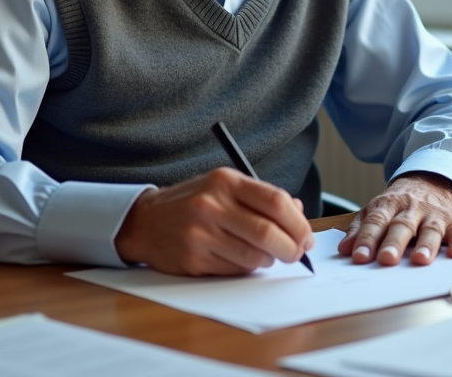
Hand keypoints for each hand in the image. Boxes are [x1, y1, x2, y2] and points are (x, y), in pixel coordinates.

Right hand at [114, 167, 314, 275]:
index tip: (306, 235)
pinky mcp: (194, 259)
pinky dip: (247, 268)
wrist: (145, 221)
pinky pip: (235, 269)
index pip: (275, 201)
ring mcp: (201, 233)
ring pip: (254, 256)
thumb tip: (299, 213)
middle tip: (296, 253)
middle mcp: (212, 205)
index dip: (298, 222)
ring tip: (265, 255)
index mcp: (225, 181)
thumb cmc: (193, 203)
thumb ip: (261, 197)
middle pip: (268, 233)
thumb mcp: (224, 187)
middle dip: (291, 248)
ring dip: (268, 260)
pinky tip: (241, 259)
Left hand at [337, 173, 451, 266]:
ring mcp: (433, 214)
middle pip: (402, 225)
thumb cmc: (399, 204)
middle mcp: (411, 208)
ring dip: (426, 245)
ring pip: (430, 229)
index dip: (367, 239)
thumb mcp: (377, 210)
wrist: (429, 182)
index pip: (376, 222)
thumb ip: (360, 229)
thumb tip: (344, 249)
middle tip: (386, 259)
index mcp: (388, 205)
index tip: (360, 257)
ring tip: (420, 260)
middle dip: (394, 243)